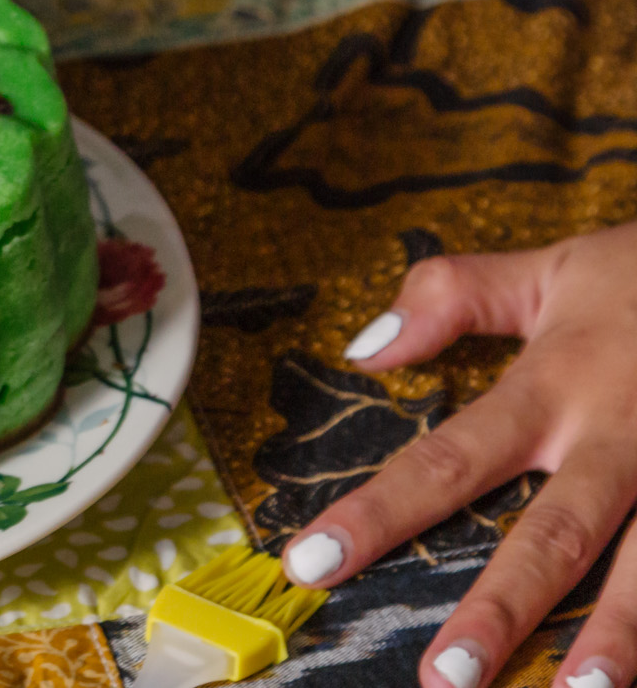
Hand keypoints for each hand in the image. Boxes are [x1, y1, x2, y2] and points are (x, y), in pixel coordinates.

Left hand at [281, 220, 636, 687]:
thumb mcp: (548, 270)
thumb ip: (452, 296)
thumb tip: (363, 347)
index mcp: (555, 385)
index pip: (445, 460)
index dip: (375, 515)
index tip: (310, 564)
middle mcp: (618, 438)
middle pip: (552, 534)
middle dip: (500, 610)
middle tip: (443, 678)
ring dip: (616, 636)